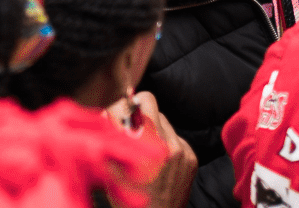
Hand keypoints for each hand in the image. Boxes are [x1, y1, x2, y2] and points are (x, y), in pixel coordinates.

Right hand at [119, 92, 197, 207]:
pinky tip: (158, 161)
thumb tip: (107, 112)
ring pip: (165, 123)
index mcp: (148, 142)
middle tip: (130, 130)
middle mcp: (169, 143)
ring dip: (154, 130)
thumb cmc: (129, 198)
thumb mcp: (111, 167)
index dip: (130, 104)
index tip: (123, 112)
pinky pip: (176, 138)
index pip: (145, 101)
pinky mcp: (191, 159)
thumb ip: (111, 136)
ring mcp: (183, 151)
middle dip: (140, 116)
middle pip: (154, 108)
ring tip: (144, 150)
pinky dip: (167, 143)